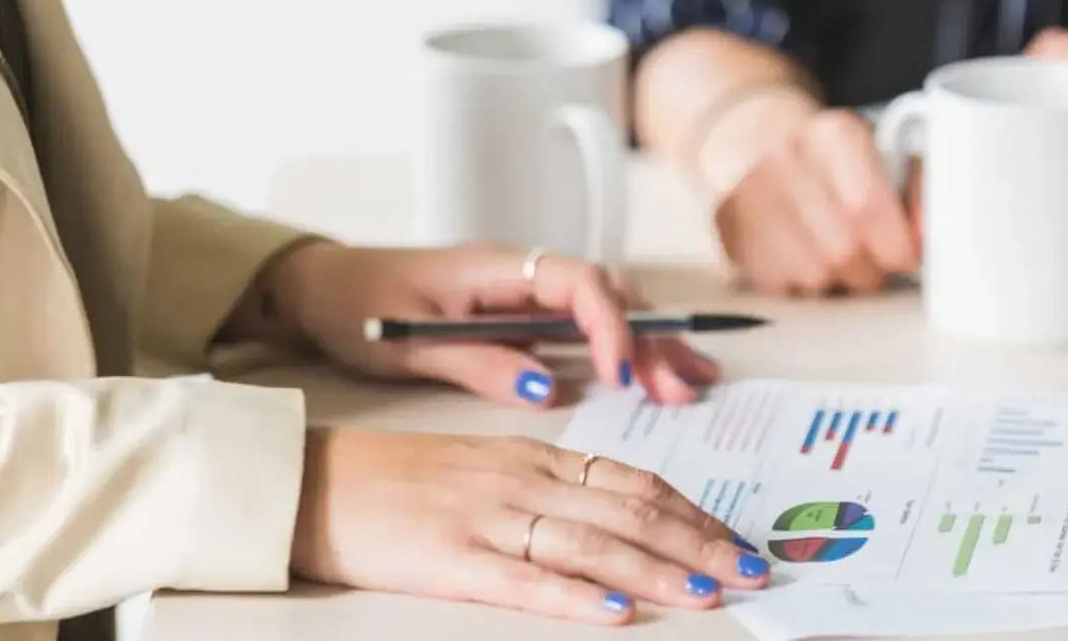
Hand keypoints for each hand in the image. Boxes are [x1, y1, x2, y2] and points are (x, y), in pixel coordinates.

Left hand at [262, 242, 718, 407]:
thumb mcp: (409, 344)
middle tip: (680, 388)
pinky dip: (628, 347)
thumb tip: (548, 386)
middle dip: (650, 338)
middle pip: (609, 292)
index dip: (609, 325)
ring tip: (692, 383)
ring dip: (651, 343)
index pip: (577, 282)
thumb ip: (480, 363)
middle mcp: (523, 271)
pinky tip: (660, 374)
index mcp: (496, 267)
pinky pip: (588, 324)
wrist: (322, 287)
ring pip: (608, 307)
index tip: (622, 375)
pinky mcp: (526, 313)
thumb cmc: (357, 307)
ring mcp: (528, 291)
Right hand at [292, 428, 769, 623]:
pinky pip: (524, 578)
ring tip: (708, 594)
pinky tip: (615, 612)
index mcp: (536, 456)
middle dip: (700, 543)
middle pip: (630, 510)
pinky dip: (575, 596)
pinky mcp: (450, 558)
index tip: (738, 540)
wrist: (315, 481)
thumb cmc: (400, 478)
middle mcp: (524, 481)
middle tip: (753, 572)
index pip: (635, 480)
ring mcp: (488, 518)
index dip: (694, 512)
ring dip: (659, 570)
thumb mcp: (488, 465)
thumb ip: (551, 484)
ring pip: (592, 542)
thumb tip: (619, 512)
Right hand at [713, 107, 918, 295]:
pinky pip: (780, 284)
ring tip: (837, 254)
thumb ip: (918, 188)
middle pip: (843, 251)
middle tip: (874, 260)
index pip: (867, 207)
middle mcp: (784, 157)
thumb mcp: (884, 150)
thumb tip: (927, 231)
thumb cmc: (835, 156)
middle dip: (870, 270)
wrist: (756, 135)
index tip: (906, 255)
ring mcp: (748, 194)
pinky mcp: (727, 227)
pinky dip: (801, 281)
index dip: (895, 246)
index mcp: (834, 133)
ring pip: (813, 275)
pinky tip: (803, 253)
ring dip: (836, 279)